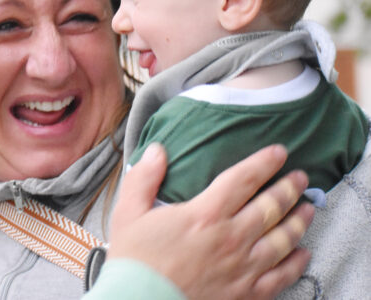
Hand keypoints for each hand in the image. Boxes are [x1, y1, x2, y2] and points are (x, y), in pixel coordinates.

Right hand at [108, 143, 313, 299]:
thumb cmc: (133, 261)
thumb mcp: (128, 212)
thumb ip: (144, 178)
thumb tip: (157, 150)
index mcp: (205, 214)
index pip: (243, 179)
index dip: (264, 163)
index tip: (279, 152)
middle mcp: (231, 238)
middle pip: (271, 207)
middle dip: (289, 188)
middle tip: (300, 178)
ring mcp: (242, 268)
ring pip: (283, 239)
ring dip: (299, 221)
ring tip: (308, 209)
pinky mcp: (245, 294)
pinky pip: (281, 277)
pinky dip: (296, 263)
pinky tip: (303, 253)